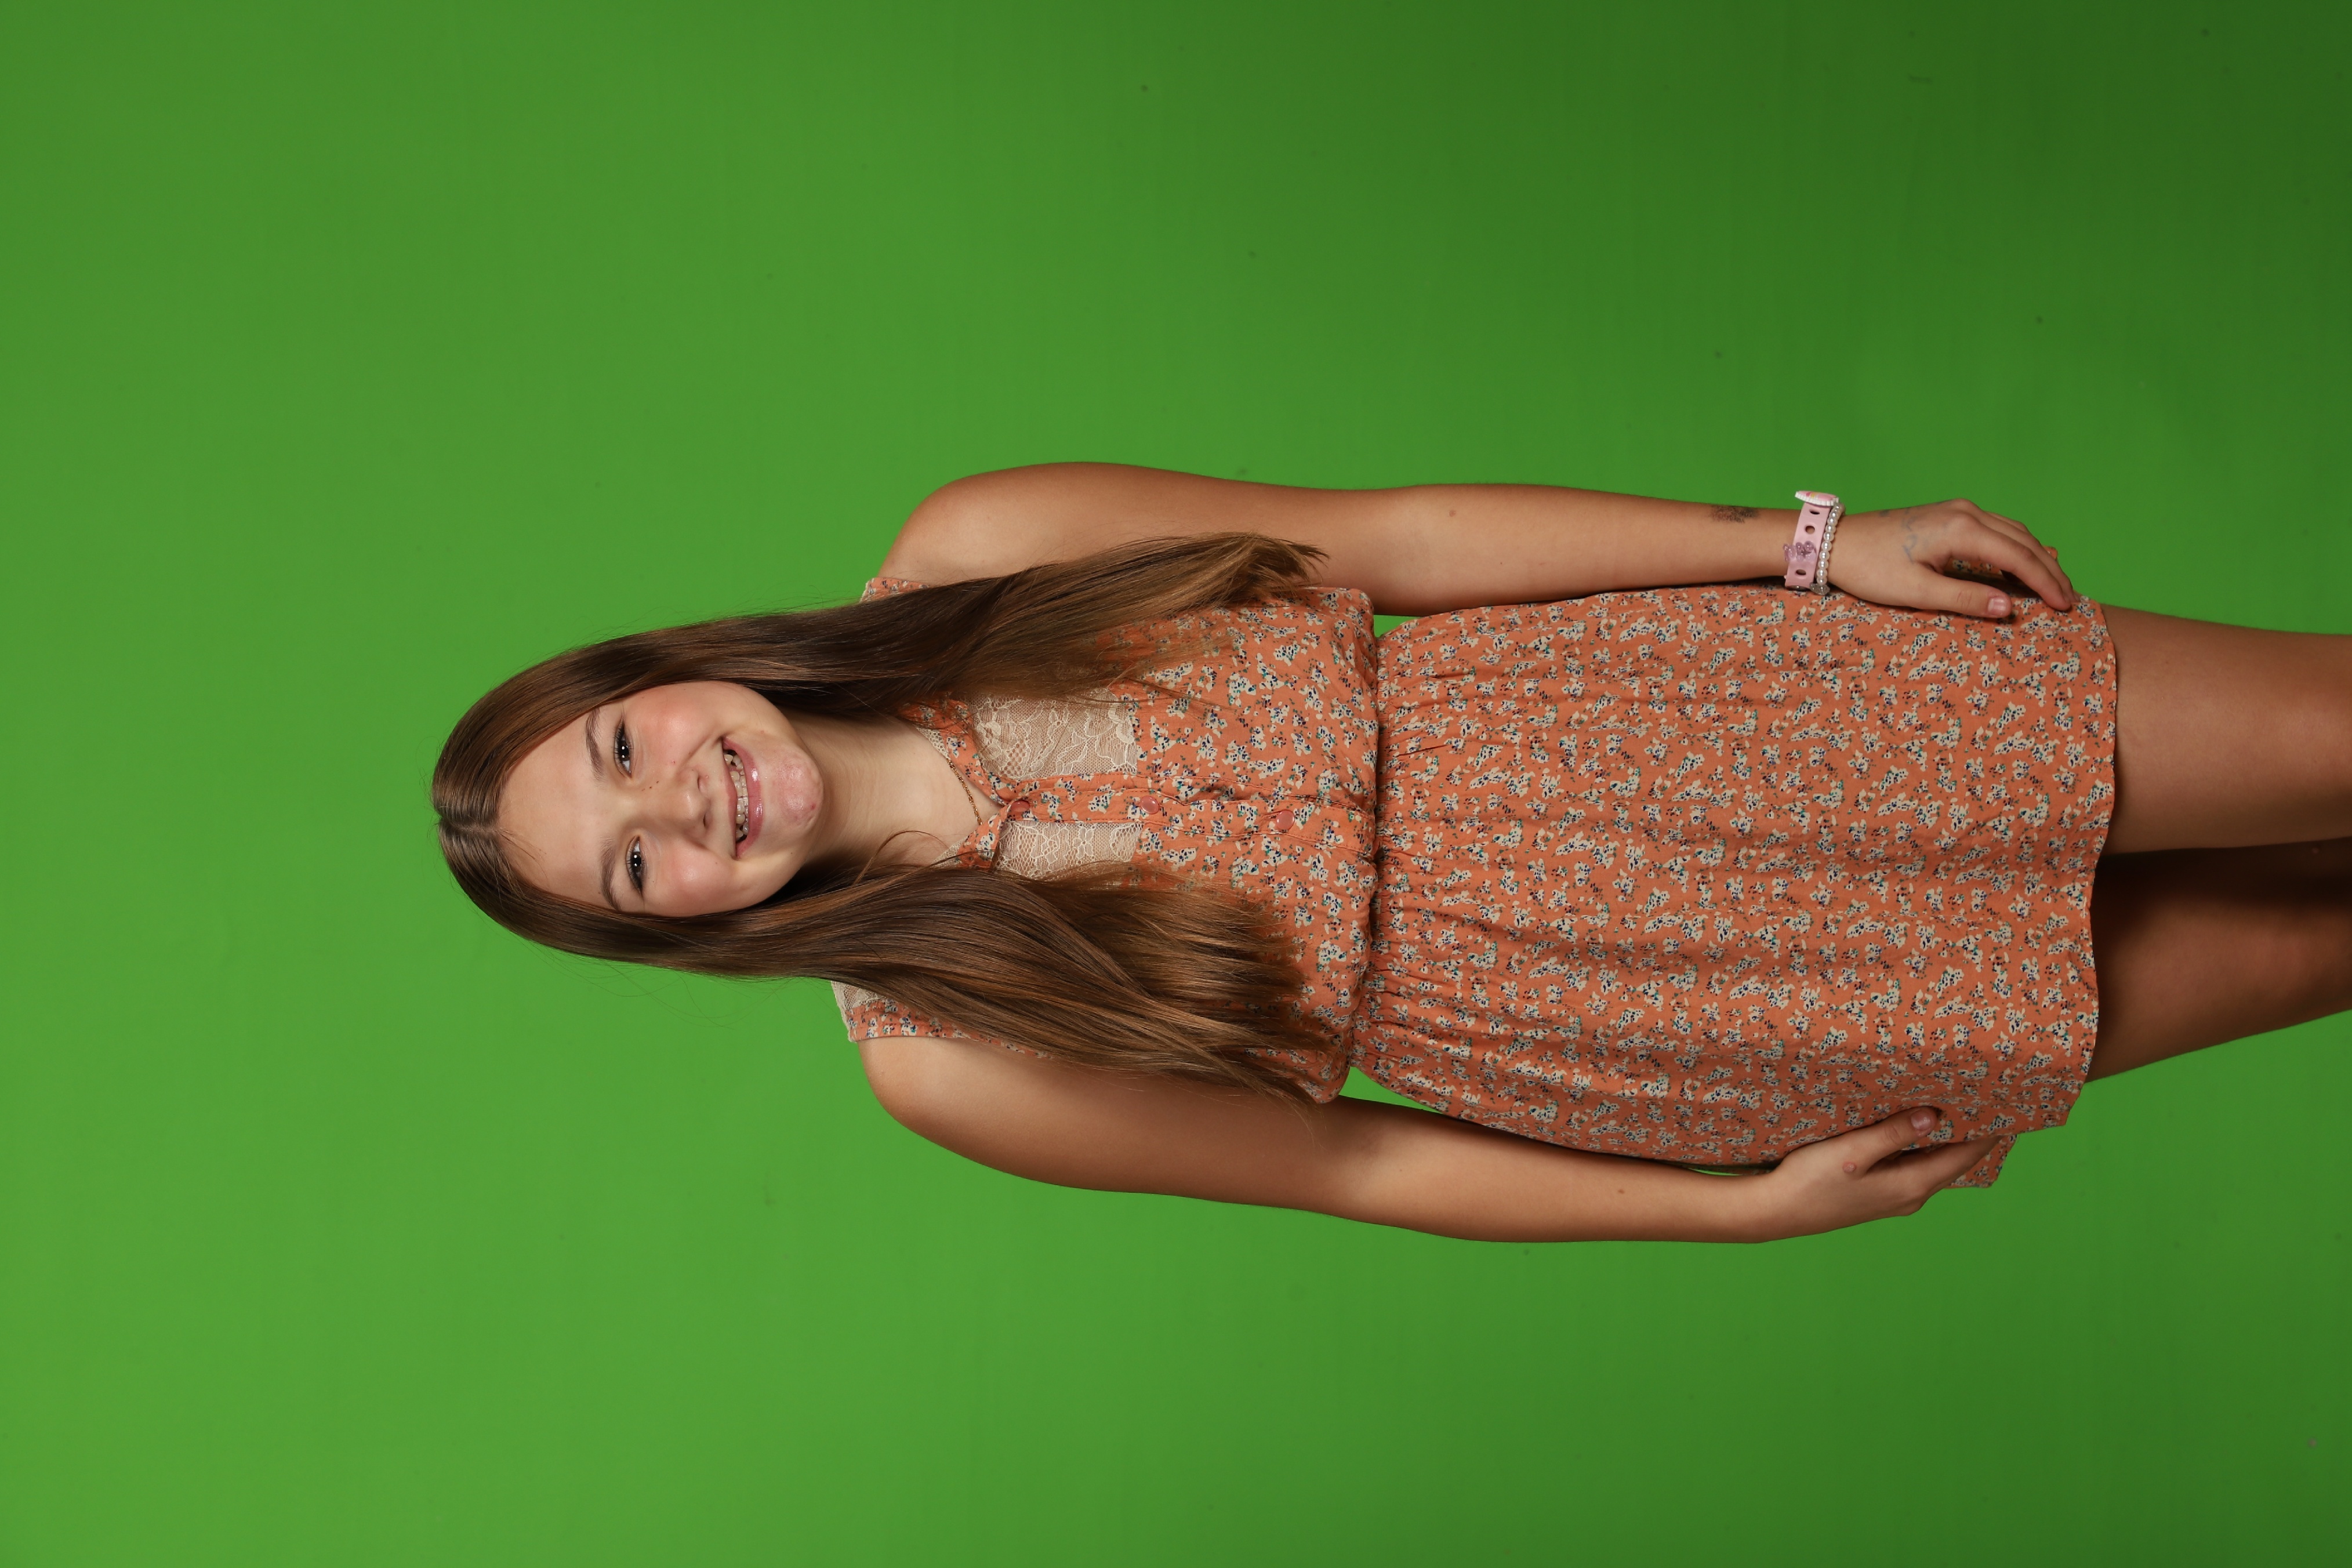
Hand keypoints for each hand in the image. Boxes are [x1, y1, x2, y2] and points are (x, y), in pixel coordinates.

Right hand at [1745, 1108, 1994, 1238]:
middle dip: (1974, 1130)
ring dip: (1949, 1136)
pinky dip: (1926, 1145)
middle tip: (1989, 1095)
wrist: (1776, 1211)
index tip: (2008, 1103)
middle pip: (1956, 1159)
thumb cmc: (1810, 1181)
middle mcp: (1911, 1195)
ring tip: (1962, 1104)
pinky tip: (1921, 1127)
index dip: (1991, 1130)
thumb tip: (1935, 1115)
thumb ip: (1894, 1134)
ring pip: (1936, 1162)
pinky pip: (1916, 1165)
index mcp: (1911, 1186)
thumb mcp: (1853, 1152)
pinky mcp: (1880, 1193)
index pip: (1966, 1155)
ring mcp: (1896, 1197)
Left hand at [1825, 499, 2074, 618]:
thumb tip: (2007, 607)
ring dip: (2036, 558)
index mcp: (1961, 529)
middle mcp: (1966, 512)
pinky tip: (2024, 565)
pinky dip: (2016, 549)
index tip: (2066, 606)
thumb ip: (1965, 598)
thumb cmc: (1870, 568)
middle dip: (2049, 571)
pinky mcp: (1949, 516)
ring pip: (2013, 533)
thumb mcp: (1916, 591)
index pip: (2019, 557)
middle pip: (2023, 541)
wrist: (1836, 542)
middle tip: (2070, 600)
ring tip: (2055, 585)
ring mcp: (1958, 510)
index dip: (2046, 583)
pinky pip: (1996, 531)